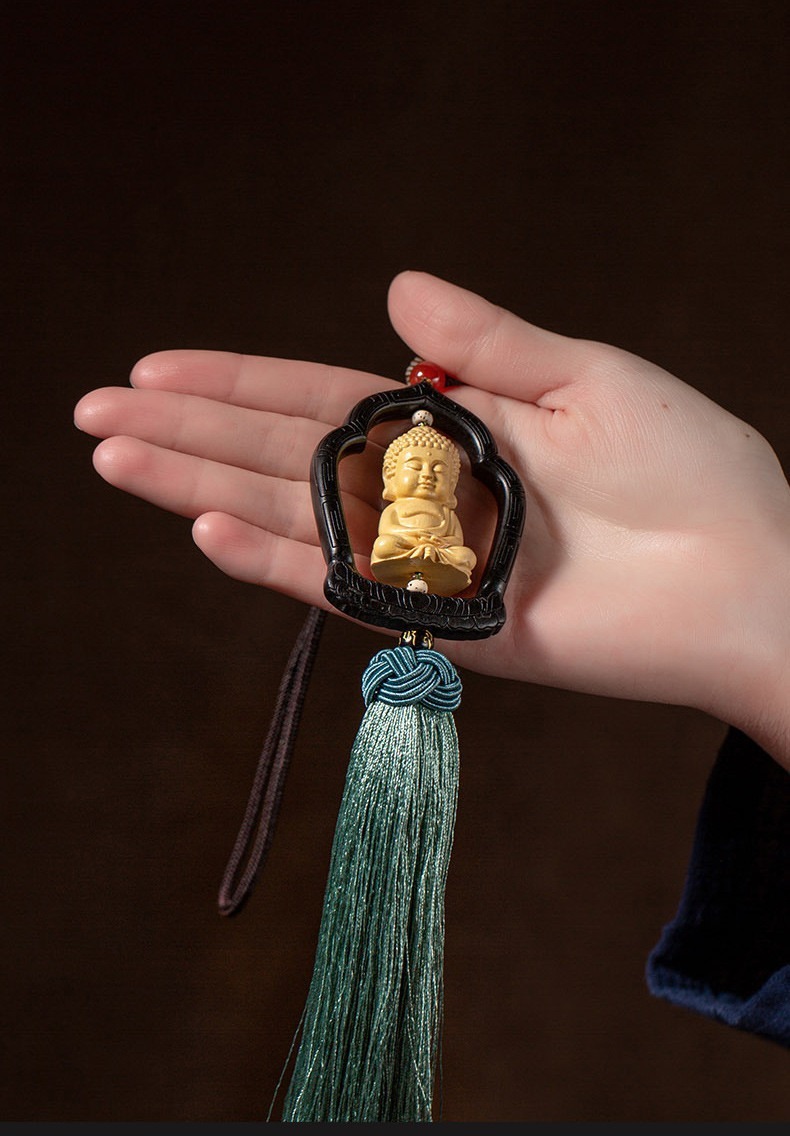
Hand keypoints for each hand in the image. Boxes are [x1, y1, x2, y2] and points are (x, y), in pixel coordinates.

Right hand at [74, 272, 789, 764]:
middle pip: (284, 455)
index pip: (320, 396)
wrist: (747, 575)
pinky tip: (206, 527)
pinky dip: (275, 562)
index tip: (155, 366)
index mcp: (454, 425)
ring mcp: (428, 560)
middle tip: (94, 416)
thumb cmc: (689, 467)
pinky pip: (345, 590)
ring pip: (293, 517)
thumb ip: (482, 343)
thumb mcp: (584, 376)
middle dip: (187, 432)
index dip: (236, 380)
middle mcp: (426, 493)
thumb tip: (391, 290)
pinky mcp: (445, 624)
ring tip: (117, 462)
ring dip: (199, 488)